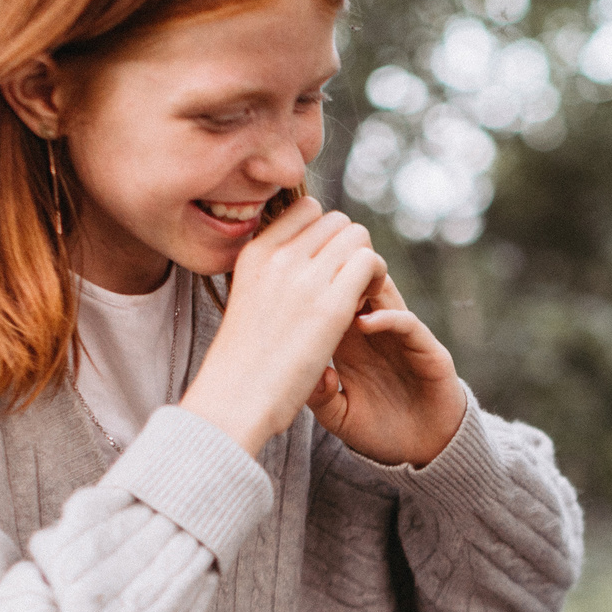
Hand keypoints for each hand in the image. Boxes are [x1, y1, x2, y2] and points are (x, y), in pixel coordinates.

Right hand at [181, 198, 379, 454]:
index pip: (306, 211)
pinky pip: (370, 262)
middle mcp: (277, 256)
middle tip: (346, 288)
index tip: (326, 271)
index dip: (326, 238)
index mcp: (254, 253)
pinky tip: (364, 310)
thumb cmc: (243, 363)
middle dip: (349, 249)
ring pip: (357, 235)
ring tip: (356, 299)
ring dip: (366, 263)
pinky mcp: (330, 306)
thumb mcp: (248, 300)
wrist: (234, 400)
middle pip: (336, 220)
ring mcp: (303, 278)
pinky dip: (377, 279)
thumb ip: (273, 275)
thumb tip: (304, 262)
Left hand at [304, 244, 467, 466]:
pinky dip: (388, 318)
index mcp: (349, 343)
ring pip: (383, 295)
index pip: (330, 302)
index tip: (288, 287)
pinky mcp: (427, 349)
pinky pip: (408, 323)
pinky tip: (366, 322)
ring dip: (363, 288)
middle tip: (313, 277)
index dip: (314, 289)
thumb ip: (320, 397)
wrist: (424, 452)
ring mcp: (401, 338)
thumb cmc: (378, 431)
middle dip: (337, 278)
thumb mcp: (338, 417)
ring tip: (339, 292)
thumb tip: (312, 372)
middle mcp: (375, 333)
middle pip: (356, 288)